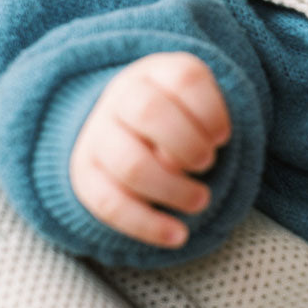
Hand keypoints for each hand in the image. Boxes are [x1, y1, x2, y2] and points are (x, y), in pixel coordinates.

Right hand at [70, 52, 230, 246]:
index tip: (223, 136)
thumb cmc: (180, 114)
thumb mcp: (197, 101)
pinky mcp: (85, 174)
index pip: (186, 78)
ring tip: (201, 200)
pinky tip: (178, 235)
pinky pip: (110, 204)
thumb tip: (173, 164)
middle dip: (189, 144)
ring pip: (132, 165)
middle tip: (207, 163)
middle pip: (151, 113)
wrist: (126, 122)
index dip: (212, 111)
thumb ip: (201, 117)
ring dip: (174, 189)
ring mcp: (98, 134)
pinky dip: (148, 225)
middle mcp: (121, 96)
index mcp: (157, 71)